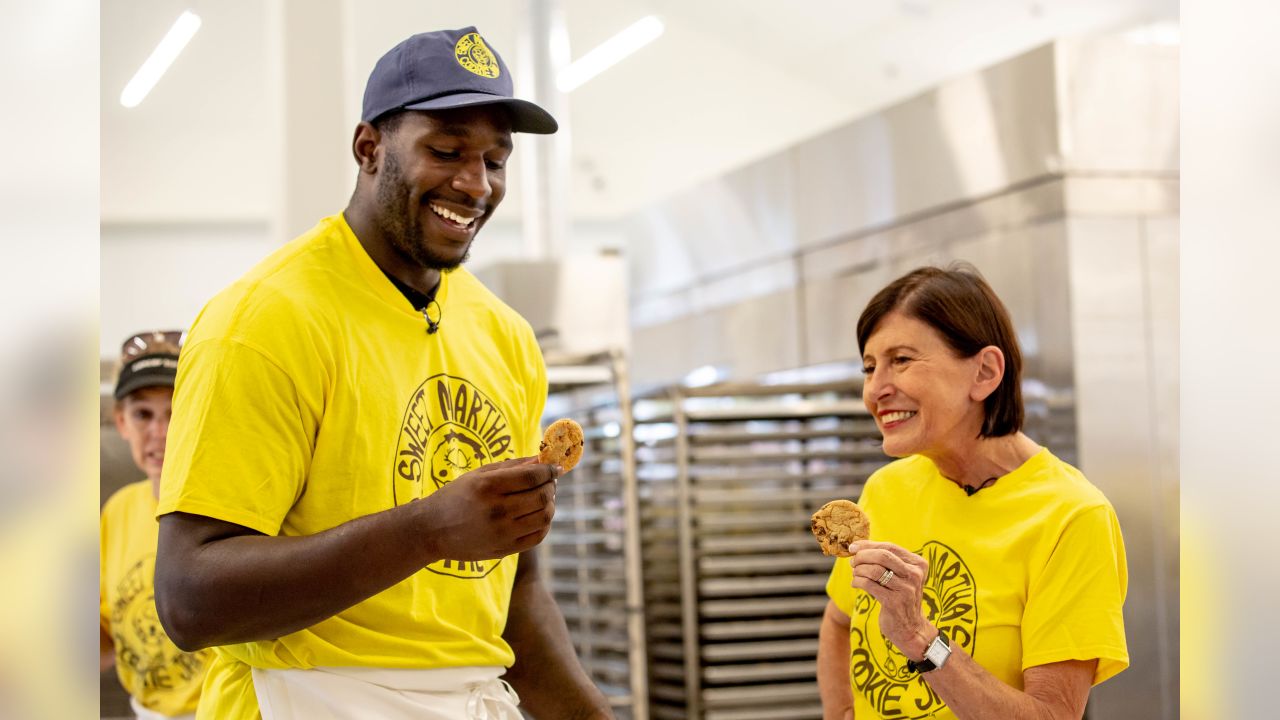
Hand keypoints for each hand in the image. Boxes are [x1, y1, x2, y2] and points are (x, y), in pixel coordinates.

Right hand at [417, 457, 559, 561]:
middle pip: (541, 496)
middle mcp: (496, 511)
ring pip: (544, 517)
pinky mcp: (504, 550)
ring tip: (544, 497)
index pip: (532, 476)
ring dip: (550, 504)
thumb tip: (542, 459)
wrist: (431, 530)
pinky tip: (538, 515)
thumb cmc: (456, 496)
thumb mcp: (479, 475)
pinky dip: (545, 524)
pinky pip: (538, 536)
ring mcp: (501, 533)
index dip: (549, 470)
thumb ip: (512, 466)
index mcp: (488, 487)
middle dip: (551, 485)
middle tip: (550, 481)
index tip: (556, 467)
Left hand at [848, 541, 933, 658]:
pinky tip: (855, 584)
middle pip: (882, 556)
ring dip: (858, 570)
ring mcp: (906, 589)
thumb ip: (885, 561)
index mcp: (918, 564)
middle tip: (853, 562)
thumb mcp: (900, 577)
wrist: (911, 629)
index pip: (890, 547)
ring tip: (855, 574)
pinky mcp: (894, 602)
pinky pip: (869, 584)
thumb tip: (856, 547)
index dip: (869, 545)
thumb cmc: (900, 598)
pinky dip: (857, 581)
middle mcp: (915, 575)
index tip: (853, 547)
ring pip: (874, 570)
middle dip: (863, 556)